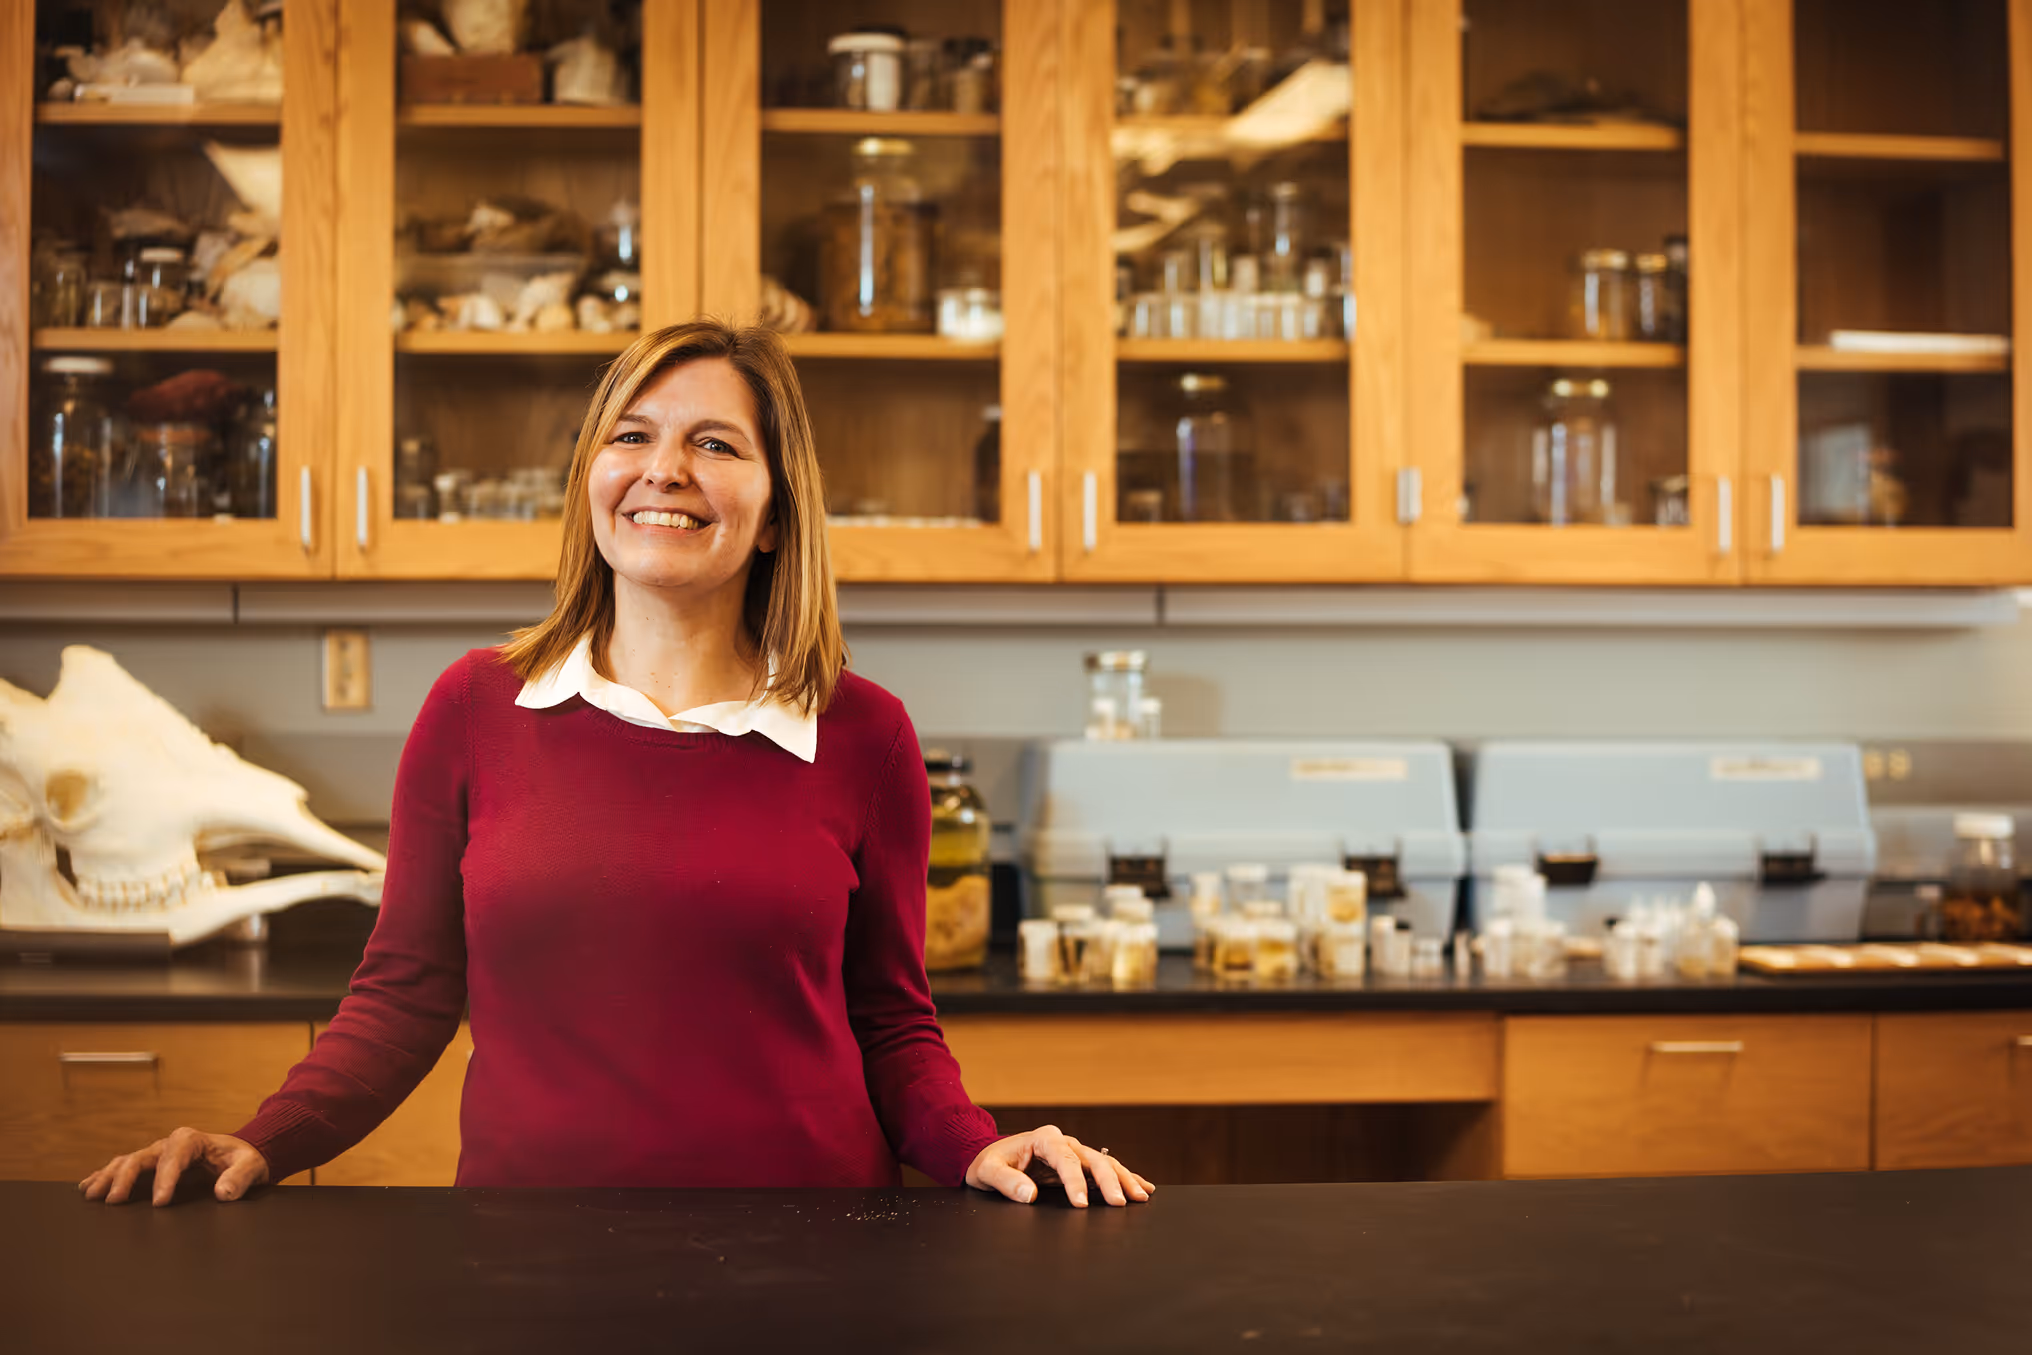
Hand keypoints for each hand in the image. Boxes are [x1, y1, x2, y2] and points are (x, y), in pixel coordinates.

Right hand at [78, 1127, 270, 1206]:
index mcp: (192, 1140)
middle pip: (141, 1158)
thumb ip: (240, 1177)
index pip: (174, 1158)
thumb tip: (223, 1193)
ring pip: (127, 1162)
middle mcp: (170, 1144)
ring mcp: (158, 1154)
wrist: (241, 1156)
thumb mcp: (251, 1166)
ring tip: (91, 1195)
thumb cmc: (245, 1160)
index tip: (161, 1203)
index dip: (165, 1179)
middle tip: (113, 1201)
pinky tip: (87, 1186)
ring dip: (108, 1177)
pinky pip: (124, 1168)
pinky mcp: (152, 1165)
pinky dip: (105, 1176)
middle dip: (126, 1178)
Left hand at [965, 1124, 1153, 1207]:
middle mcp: (1062, 1142)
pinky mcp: (1077, 1164)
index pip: (1065, 1159)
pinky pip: (1104, 1170)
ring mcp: (1072, 1152)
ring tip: (1141, 1195)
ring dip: (1124, 1179)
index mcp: (1042, 1139)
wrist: (990, 1157)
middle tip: (1120, 1203)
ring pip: (1104, 1163)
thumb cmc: (988, 1163)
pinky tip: (1142, 1187)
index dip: (1075, 1181)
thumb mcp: (987, 1172)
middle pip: (1093, 1158)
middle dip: (1109, 1180)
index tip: (1082, 1204)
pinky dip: (1124, 1177)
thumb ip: (1005, 1181)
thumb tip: (1029, 1195)